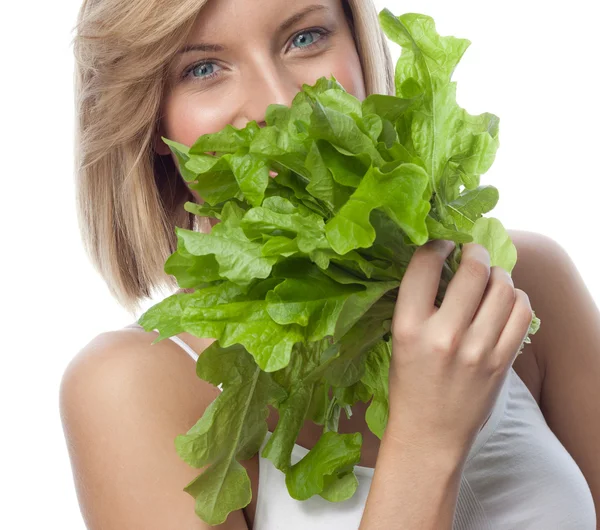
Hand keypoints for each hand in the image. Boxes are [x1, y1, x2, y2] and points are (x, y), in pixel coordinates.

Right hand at [385, 240, 532, 461]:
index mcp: (408, 327)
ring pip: (503, 288)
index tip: (442, 244)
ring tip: (490, 277)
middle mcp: (443, 336)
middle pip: (473, 271)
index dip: (436, 245)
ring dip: (498, 274)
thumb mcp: (399, 340)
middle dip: (475, 252)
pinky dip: (517, 297)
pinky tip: (506, 300)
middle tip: (472, 252)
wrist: (429, 435)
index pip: (424, 265)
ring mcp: (477, 350)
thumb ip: (419, 304)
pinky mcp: (501, 363)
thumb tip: (444, 264)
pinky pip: (522, 313)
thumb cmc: (409, 385)